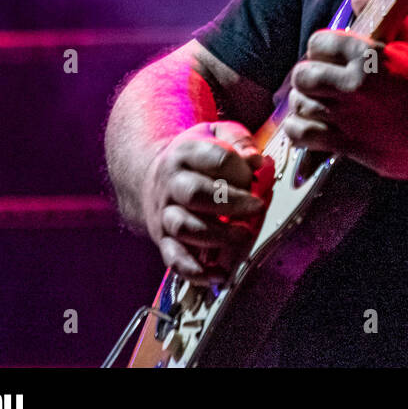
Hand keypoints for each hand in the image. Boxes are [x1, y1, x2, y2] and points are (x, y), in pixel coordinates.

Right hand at [141, 121, 267, 284]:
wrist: (151, 175)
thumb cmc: (195, 156)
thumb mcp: (216, 133)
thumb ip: (238, 141)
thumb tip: (256, 160)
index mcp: (185, 152)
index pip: (215, 159)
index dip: (240, 169)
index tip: (256, 175)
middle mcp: (171, 183)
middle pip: (196, 193)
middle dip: (231, 203)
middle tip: (256, 207)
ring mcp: (164, 212)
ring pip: (184, 227)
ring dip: (217, 236)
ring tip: (243, 236)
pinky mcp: (162, 238)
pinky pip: (173, 258)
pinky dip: (195, 270)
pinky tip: (217, 274)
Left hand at [282, 0, 407, 180]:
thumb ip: (381, 16)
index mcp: (369, 54)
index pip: (318, 42)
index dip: (319, 47)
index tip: (327, 56)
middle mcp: (354, 83)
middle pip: (303, 74)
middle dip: (308, 76)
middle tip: (319, 81)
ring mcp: (350, 116)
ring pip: (300, 105)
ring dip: (304, 103)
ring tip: (315, 104)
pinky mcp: (349, 144)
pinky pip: (303, 135)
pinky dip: (298, 130)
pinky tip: (309, 126)